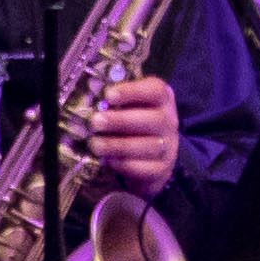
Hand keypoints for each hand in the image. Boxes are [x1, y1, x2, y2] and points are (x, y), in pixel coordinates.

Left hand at [84, 73, 182, 198]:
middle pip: (153, 119)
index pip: (156, 91)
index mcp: (162, 99)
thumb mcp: (128, 105)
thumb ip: (115, 100)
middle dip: (121, 121)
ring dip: (118, 145)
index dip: (133, 91)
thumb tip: (91, 98)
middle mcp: (169, 121)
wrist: (150, 154)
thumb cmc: (132, 121)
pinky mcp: (161, 169)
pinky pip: (145, 168)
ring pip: (148, 146)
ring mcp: (168, 147)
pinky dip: (124, 164)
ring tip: (95, 144)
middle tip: (95, 122)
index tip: (108, 95)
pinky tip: (107, 160)